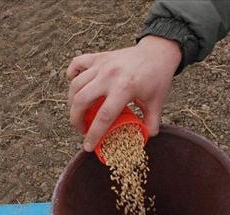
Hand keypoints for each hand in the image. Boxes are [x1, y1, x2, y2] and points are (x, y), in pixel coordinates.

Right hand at [67, 35, 181, 150]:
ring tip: (79, 113)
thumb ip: (151, 123)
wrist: (158, 52)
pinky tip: (74, 84)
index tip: (87, 147)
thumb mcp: (156, 103)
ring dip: (72, 102)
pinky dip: (72, 74)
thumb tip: (145, 138)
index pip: (104, 117)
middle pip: (82, 100)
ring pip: (76, 85)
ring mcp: (102, 65)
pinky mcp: (98, 57)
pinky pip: (77, 63)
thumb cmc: (157, 79)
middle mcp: (110, 75)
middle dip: (76, 120)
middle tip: (82, 129)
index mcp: (125, 88)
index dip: (93, 134)